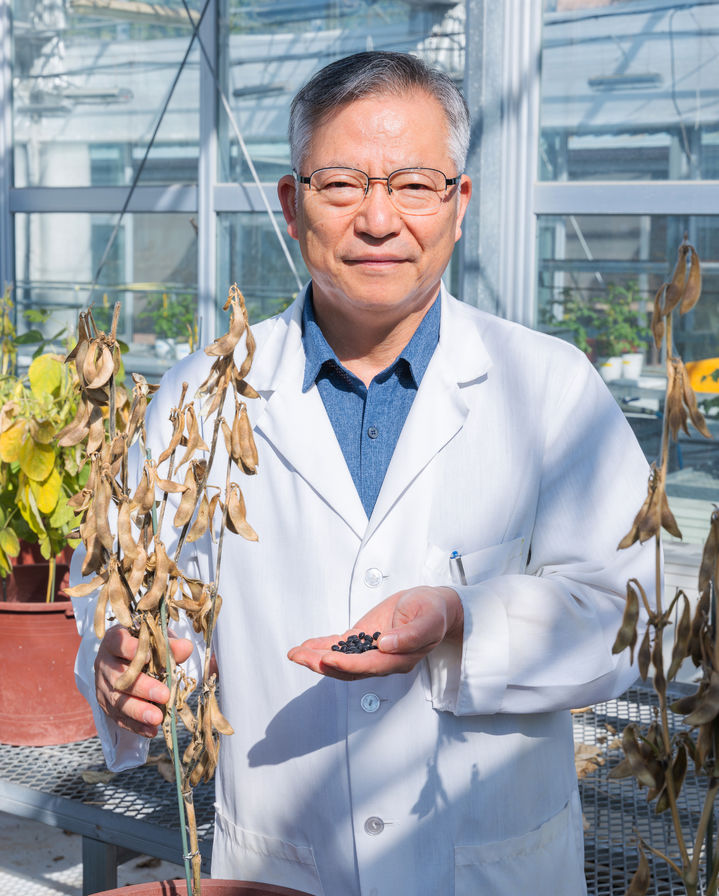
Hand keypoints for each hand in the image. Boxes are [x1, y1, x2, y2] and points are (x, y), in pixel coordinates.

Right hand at [94, 625, 193, 737]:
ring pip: (117, 701)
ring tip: (157, 718)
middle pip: (120, 677)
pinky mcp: (105, 704)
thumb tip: (186, 648)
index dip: (132, 649)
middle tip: (164, 694)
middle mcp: (104, 663)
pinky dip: (135, 725)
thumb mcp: (155, 638)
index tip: (150, 656)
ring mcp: (102, 685)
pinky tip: (151, 730)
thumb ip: (169, 644)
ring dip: (138, 711)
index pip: (119, 643)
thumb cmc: (143, 644)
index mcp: (113, 641)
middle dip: (143, 687)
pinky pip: (119, 718)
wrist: (124, 657)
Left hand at [287, 586, 462, 680]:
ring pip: (340, 660)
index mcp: (399, 659)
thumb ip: (411, 634)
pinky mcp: (364, 639)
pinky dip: (322, 646)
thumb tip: (386, 644)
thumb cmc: (434, 612)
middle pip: (349, 668)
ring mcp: (371, 650)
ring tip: (296, 653)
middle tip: (301, 657)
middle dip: (322, 664)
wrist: (433, 606)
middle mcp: (382, 660)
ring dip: (317, 658)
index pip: (370, 666)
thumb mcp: (429, 619)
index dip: (348, 664)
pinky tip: (306, 646)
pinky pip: (340, 646)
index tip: (328, 659)